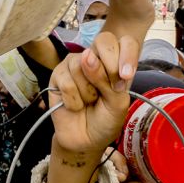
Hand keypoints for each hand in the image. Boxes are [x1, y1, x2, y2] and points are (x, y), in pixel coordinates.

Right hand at [48, 33, 136, 156]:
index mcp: (116, 60)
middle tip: (104, 94)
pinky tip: (75, 106)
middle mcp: (95, 57)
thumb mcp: (118, 102)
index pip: (124, 42)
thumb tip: (87, 55)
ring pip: (82, 65)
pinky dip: (74, 101)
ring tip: (88, 101)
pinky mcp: (57, 75)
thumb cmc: (105, 120)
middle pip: (102, 43)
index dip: (126, 56)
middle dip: (105, 74)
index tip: (125, 77)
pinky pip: (67, 82)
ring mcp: (74, 64)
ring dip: (88, 92)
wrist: (86, 141)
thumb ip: (109, 78)